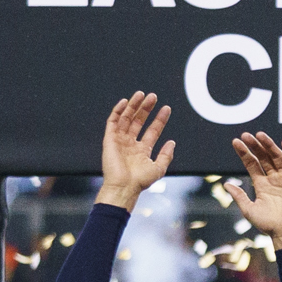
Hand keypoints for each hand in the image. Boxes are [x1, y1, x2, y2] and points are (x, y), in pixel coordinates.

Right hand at [97, 91, 175, 206]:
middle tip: (153, 96)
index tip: (166, 108)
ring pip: (126, 118)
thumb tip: (172, 142)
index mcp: (142, 150)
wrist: (123, 186)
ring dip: (133, 105)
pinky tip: (125, 102)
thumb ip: (166, 155)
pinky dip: (117, 111)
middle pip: (138, 121)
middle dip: (146, 108)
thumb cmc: (140, 181)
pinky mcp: (109, 139)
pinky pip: (112, 121)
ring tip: (141, 94)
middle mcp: (130, 144)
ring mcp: (119, 140)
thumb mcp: (158, 168)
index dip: (159, 119)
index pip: (152, 130)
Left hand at [229, 131, 281, 248]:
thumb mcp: (249, 210)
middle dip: (255, 146)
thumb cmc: (268, 225)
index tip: (236, 142)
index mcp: (261, 184)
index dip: (244, 153)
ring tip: (260, 135)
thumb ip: (239, 196)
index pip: (252, 163)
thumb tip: (226, 184)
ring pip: (277, 157)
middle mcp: (273, 179)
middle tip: (246, 135)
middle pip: (263, 157)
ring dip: (269, 145)